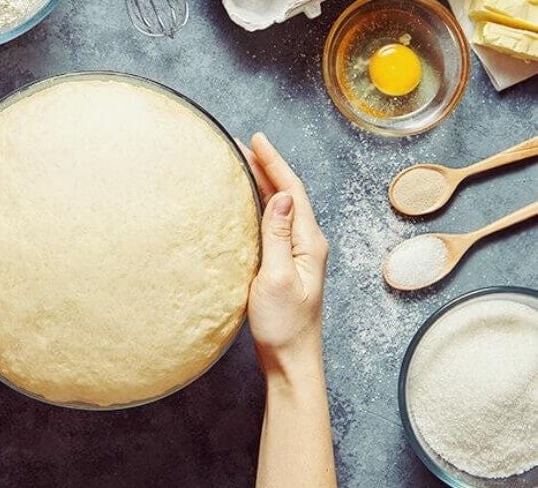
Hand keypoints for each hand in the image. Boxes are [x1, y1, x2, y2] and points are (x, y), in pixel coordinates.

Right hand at [238, 133, 328, 382]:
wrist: (291, 360)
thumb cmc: (284, 326)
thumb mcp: (277, 278)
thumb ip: (278, 236)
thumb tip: (282, 196)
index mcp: (309, 242)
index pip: (292, 191)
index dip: (274, 162)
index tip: (255, 139)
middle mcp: (307, 244)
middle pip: (289, 194)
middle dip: (267, 166)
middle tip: (243, 145)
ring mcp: (298, 254)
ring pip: (282, 207)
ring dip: (264, 183)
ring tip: (243, 164)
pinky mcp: (286, 265)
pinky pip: (275, 224)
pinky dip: (261, 205)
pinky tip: (249, 202)